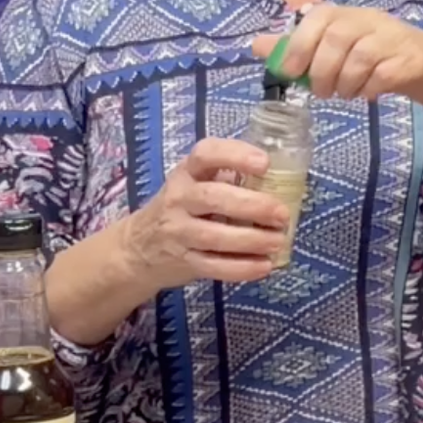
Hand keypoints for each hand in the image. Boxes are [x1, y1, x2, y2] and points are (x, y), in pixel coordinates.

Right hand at [119, 138, 294, 290]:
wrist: (139, 246)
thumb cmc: (183, 207)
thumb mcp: (197, 184)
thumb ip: (230, 179)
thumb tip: (283, 181)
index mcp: (188, 172)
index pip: (206, 154)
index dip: (236, 155)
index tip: (264, 164)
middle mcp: (179, 198)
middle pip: (213, 197)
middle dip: (252, 206)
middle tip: (282, 215)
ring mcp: (177, 231)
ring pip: (213, 236)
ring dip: (250, 240)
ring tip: (278, 242)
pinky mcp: (182, 260)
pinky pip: (213, 266)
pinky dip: (241, 268)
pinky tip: (264, 266)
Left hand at [253, 4, 422, 106]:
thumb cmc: (377, 55)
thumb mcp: (336, 48)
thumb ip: (299, 46)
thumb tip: (256, 46)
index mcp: (347, 14)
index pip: (318, 17)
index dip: (300, 44)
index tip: (290, 73)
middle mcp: (370, 20)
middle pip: (337, 37)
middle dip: (322, 70)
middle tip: (320, 92)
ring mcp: (394, 38)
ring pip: (360, 56)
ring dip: (345, 82)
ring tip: (344, 94)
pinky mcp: (412, 60)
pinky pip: (384, 74)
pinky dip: (369, 89)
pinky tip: (367, 95)